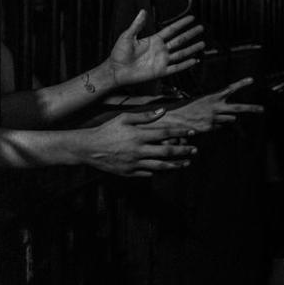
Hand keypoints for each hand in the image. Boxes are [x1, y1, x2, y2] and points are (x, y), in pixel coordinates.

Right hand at [77, 109, 196, 176]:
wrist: (88, 148)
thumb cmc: (107, 130)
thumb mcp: (124, 118)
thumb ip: (145, 116)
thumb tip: (163, 111)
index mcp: (138, 136)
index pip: (165, 133)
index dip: (180, 133)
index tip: (192, 132)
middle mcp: (138, 150)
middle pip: (166, 152)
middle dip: (183, 151)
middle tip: (195, 149)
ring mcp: (134, 163)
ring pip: (160, 166)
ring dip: (176, 164)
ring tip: (187, 163)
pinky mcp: (129, 173)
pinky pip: (148, 174)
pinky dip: (159, 171)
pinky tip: (168, 168)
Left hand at [107, 11, 204, 86]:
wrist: (116, 70)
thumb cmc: (119, 53)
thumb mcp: (127, 36)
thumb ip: (137, 25)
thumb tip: (142, 11)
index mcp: (154, 40)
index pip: (171, 30)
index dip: (182, 23)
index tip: (192, 18)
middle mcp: (160, 50)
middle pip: (180, 40)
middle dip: (191, 34)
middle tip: (201, 28)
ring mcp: (162, 60)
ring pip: (181, 53)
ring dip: (192, 48)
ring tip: (202, 44)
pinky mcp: (161, 71)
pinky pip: (176, 67)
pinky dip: (186, 64)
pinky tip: (194, 60)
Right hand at [160, 77, 262, 132]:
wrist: (174, 118)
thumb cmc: (188, 108)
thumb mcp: (203, 102)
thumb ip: (218, 107)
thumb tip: (234, 118)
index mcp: (213, 97)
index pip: (230, 88)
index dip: (241, 84)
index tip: (252, 80)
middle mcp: (216, 107)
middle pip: (238, 107)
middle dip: (251, 108)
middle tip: (262, 109)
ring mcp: (213, 118)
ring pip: (229, 119)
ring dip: (226, 118)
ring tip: (210, 115)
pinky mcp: (210, 127)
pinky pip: (220, 126)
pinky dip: (216, 125)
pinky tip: (204, 122)